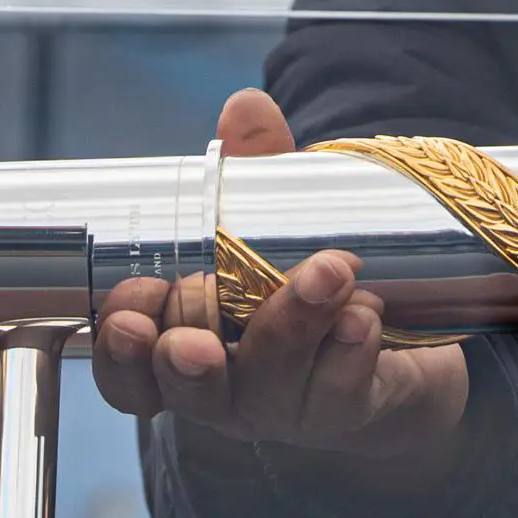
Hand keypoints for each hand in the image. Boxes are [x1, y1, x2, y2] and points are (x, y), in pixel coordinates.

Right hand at [89, 89, 470, 492]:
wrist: (395, 347)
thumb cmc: (304, 283)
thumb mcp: (275, 224)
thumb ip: (256, 173)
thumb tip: (245, 108)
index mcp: (187, 351)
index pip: (130, 374)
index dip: (121, 350)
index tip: (133, 306)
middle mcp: (229, 391)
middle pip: (192, 389)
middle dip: (189, 355)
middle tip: (198, 321)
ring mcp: (290, 408)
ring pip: (274, 383)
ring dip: (292, 324)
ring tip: (327, 271)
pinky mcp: (354, 409)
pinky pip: (345, 392)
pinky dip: (351, 351)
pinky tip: (362, 317)